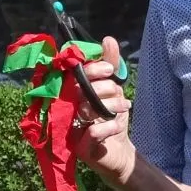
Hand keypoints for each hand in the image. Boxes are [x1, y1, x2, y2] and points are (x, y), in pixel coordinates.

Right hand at [75, 37, 136, 178]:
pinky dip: (108, 127)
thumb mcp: (114, 89)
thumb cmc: (110, 118)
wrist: (118, 151)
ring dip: (111, 105)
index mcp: (73, 92)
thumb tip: (108, 39)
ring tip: (124, 107)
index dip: (92, 69)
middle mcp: (67, 108)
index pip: (75, 74)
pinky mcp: (79, 147)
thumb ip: (110, 64)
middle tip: (118, 92)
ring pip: (87, 109)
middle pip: (81, 89)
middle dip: (106, 87)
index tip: (110, 71)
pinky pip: (93, 132)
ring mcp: (70, 128)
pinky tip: (116, 126)